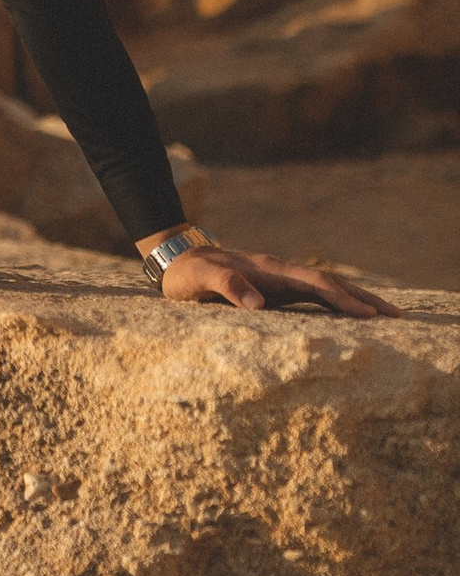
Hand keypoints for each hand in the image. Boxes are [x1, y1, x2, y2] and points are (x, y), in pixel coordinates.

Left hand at [158, 245, 392, 317]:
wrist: (178, 259)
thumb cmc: (188, 274)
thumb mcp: (200, 278)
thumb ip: (227, 286)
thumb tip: (259, 305)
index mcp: (269, 270)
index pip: (316, 283)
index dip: (343, 298)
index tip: (369, 314)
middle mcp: (281, 272)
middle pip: (331, 282)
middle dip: (364, 298)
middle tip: (397, 316)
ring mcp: (281, 279)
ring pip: (327, 287)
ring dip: (356, 299)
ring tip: (385, 315)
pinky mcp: (277, 287)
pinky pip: (314, 294)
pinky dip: (337, 302)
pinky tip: (351, 315)